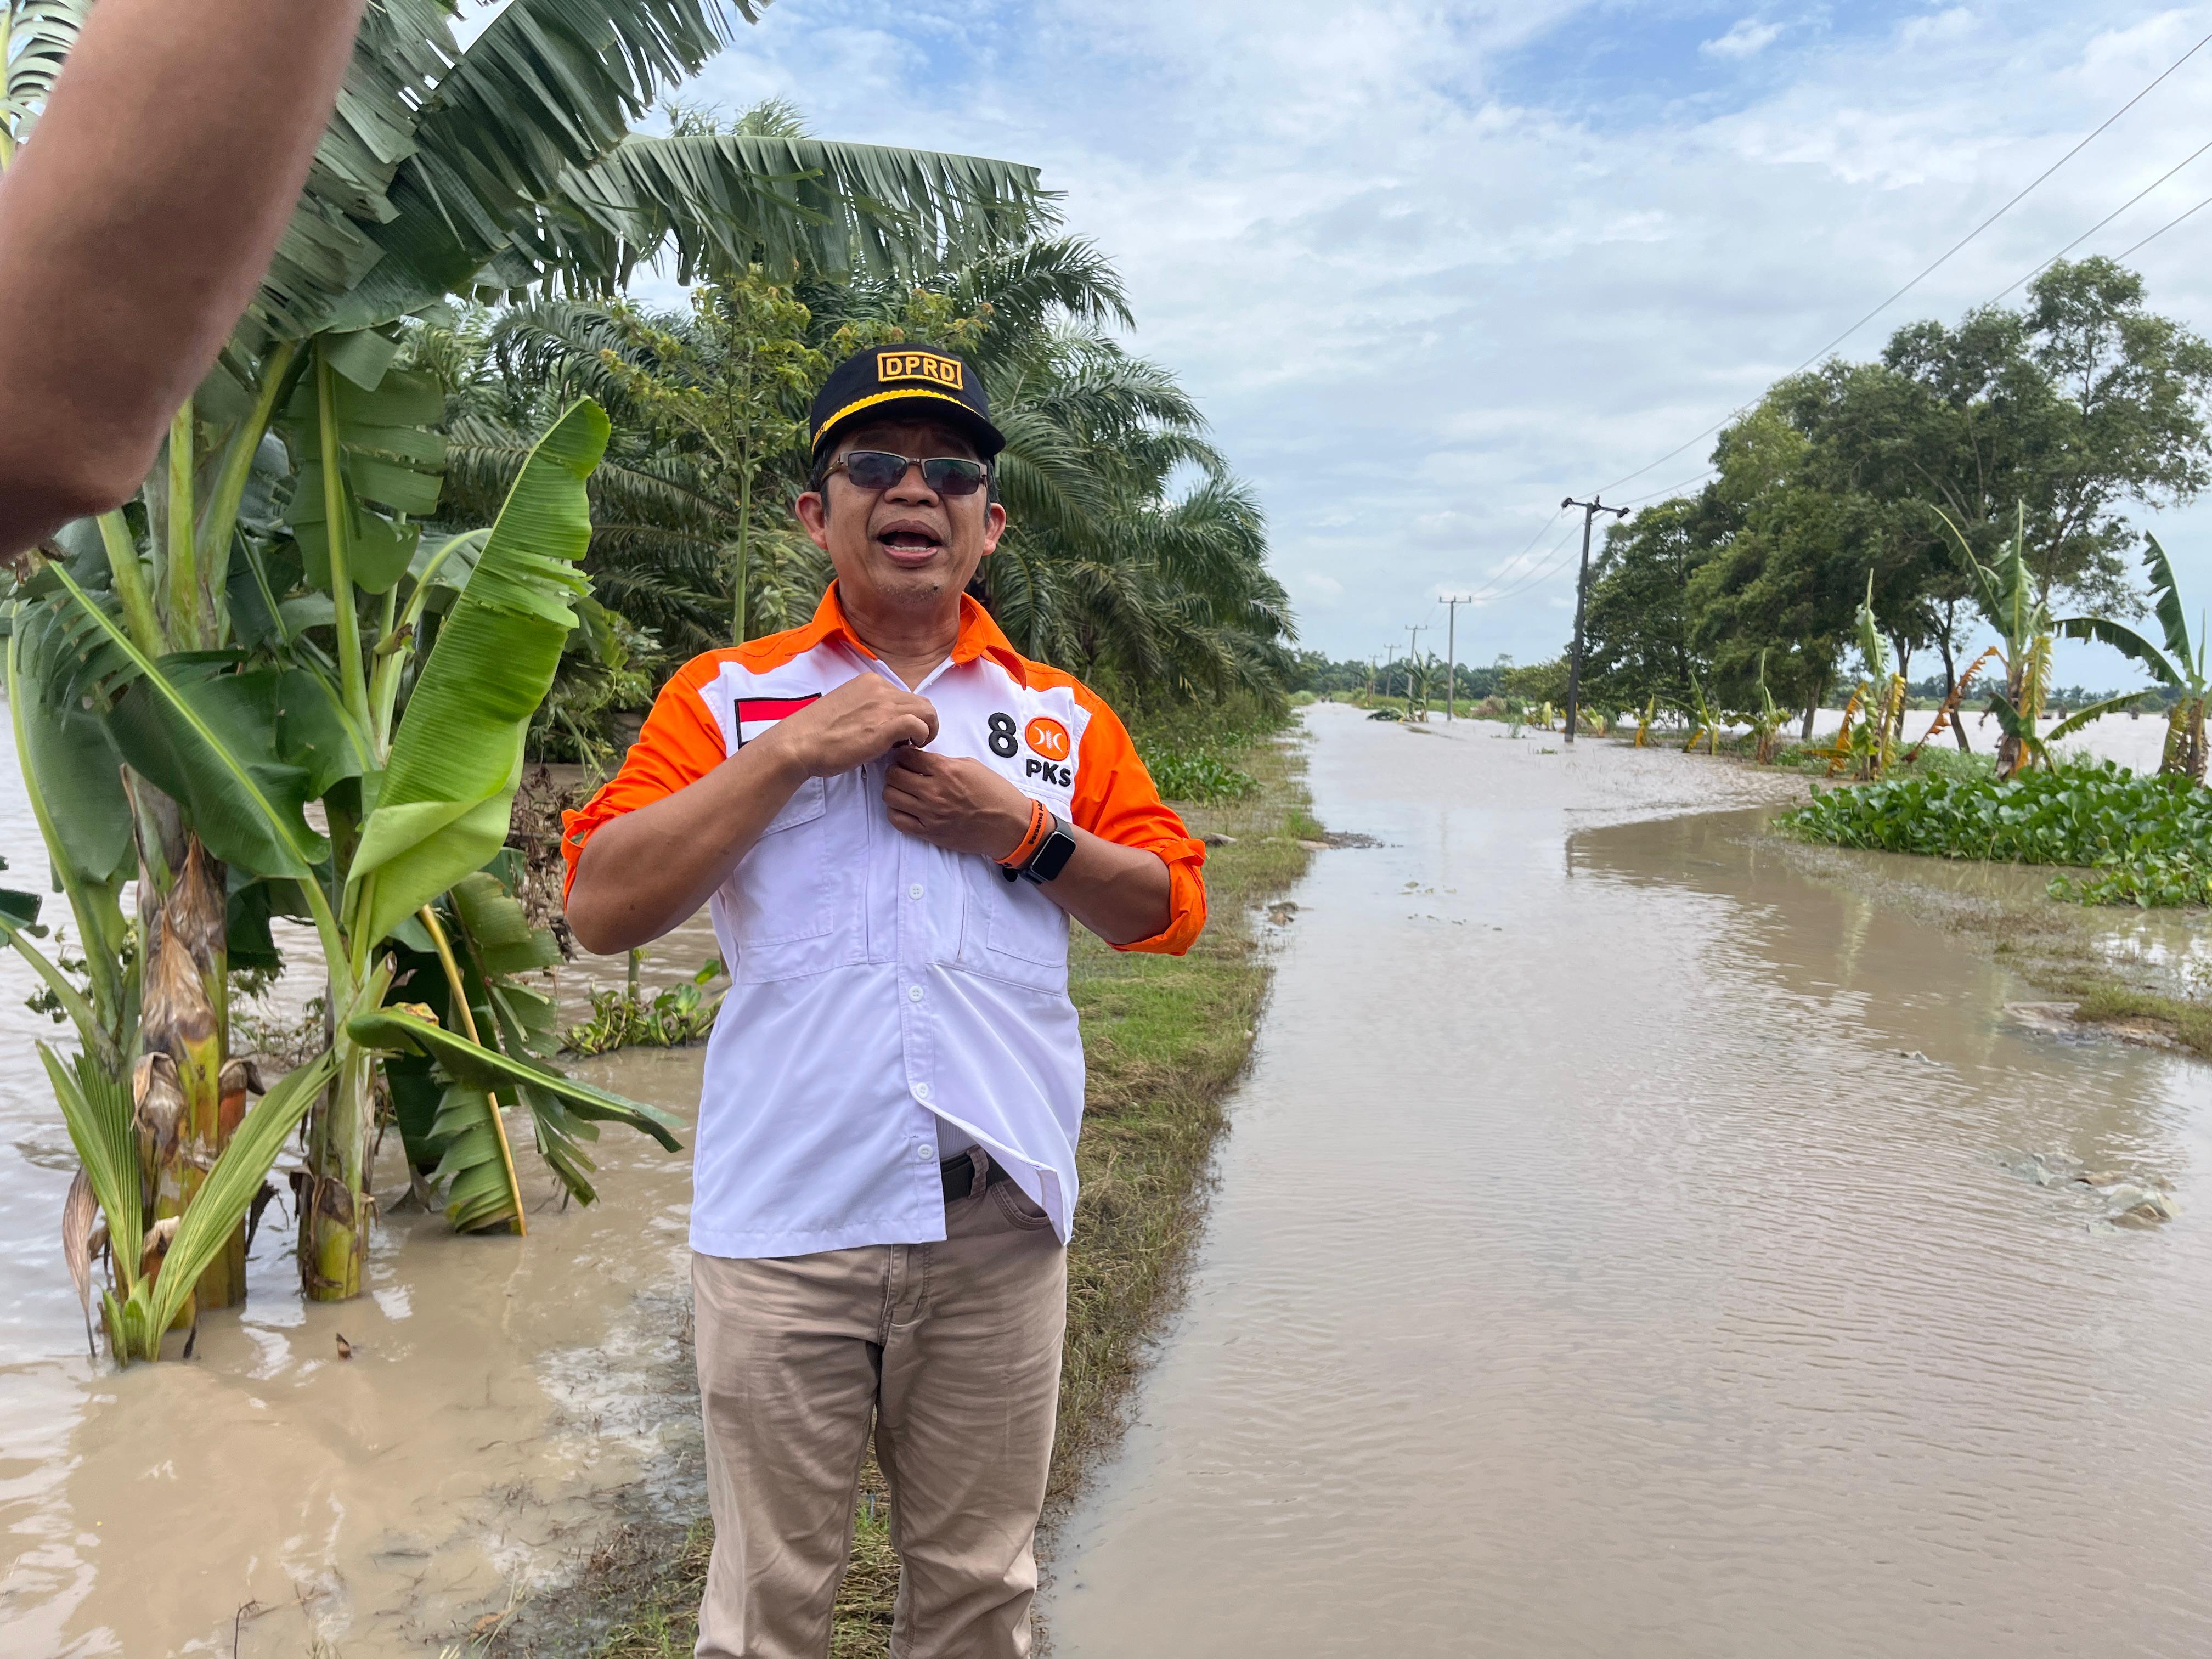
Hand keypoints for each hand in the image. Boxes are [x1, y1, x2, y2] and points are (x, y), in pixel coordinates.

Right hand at [761, 676, 937, 778]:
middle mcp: (880, 688)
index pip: (906, 696)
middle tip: (910, 743)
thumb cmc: (818, 734)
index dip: (908, 716)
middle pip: (922, 702)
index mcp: (870, 682)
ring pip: (927, 712)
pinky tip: (906, 748)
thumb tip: (884, 723)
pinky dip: (921, 738)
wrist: (799, 744)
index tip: (898, 734)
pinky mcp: (886, 725)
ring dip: (926, 731)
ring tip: (911, 746)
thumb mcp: (847, 709)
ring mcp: (884, 705)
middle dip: (923, 723)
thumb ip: (868, 709)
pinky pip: (920, 725)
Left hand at [883, 747, 1032, 859]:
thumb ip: (944, 761)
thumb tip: (922, 760)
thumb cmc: (995, 794)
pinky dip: (896, 811)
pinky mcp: (929, 832)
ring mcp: (929, 814)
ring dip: (894, 790)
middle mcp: (934, 791)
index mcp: (946, 770)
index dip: (904, 754)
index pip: (907, 756)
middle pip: (893, 775)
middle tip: (904, 772)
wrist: (1009, 825)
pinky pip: (897, 820)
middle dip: (896, 770)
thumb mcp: (972, 766)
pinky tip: (906, 807)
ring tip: (904, 790)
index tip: (907, 757)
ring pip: (890, 796)